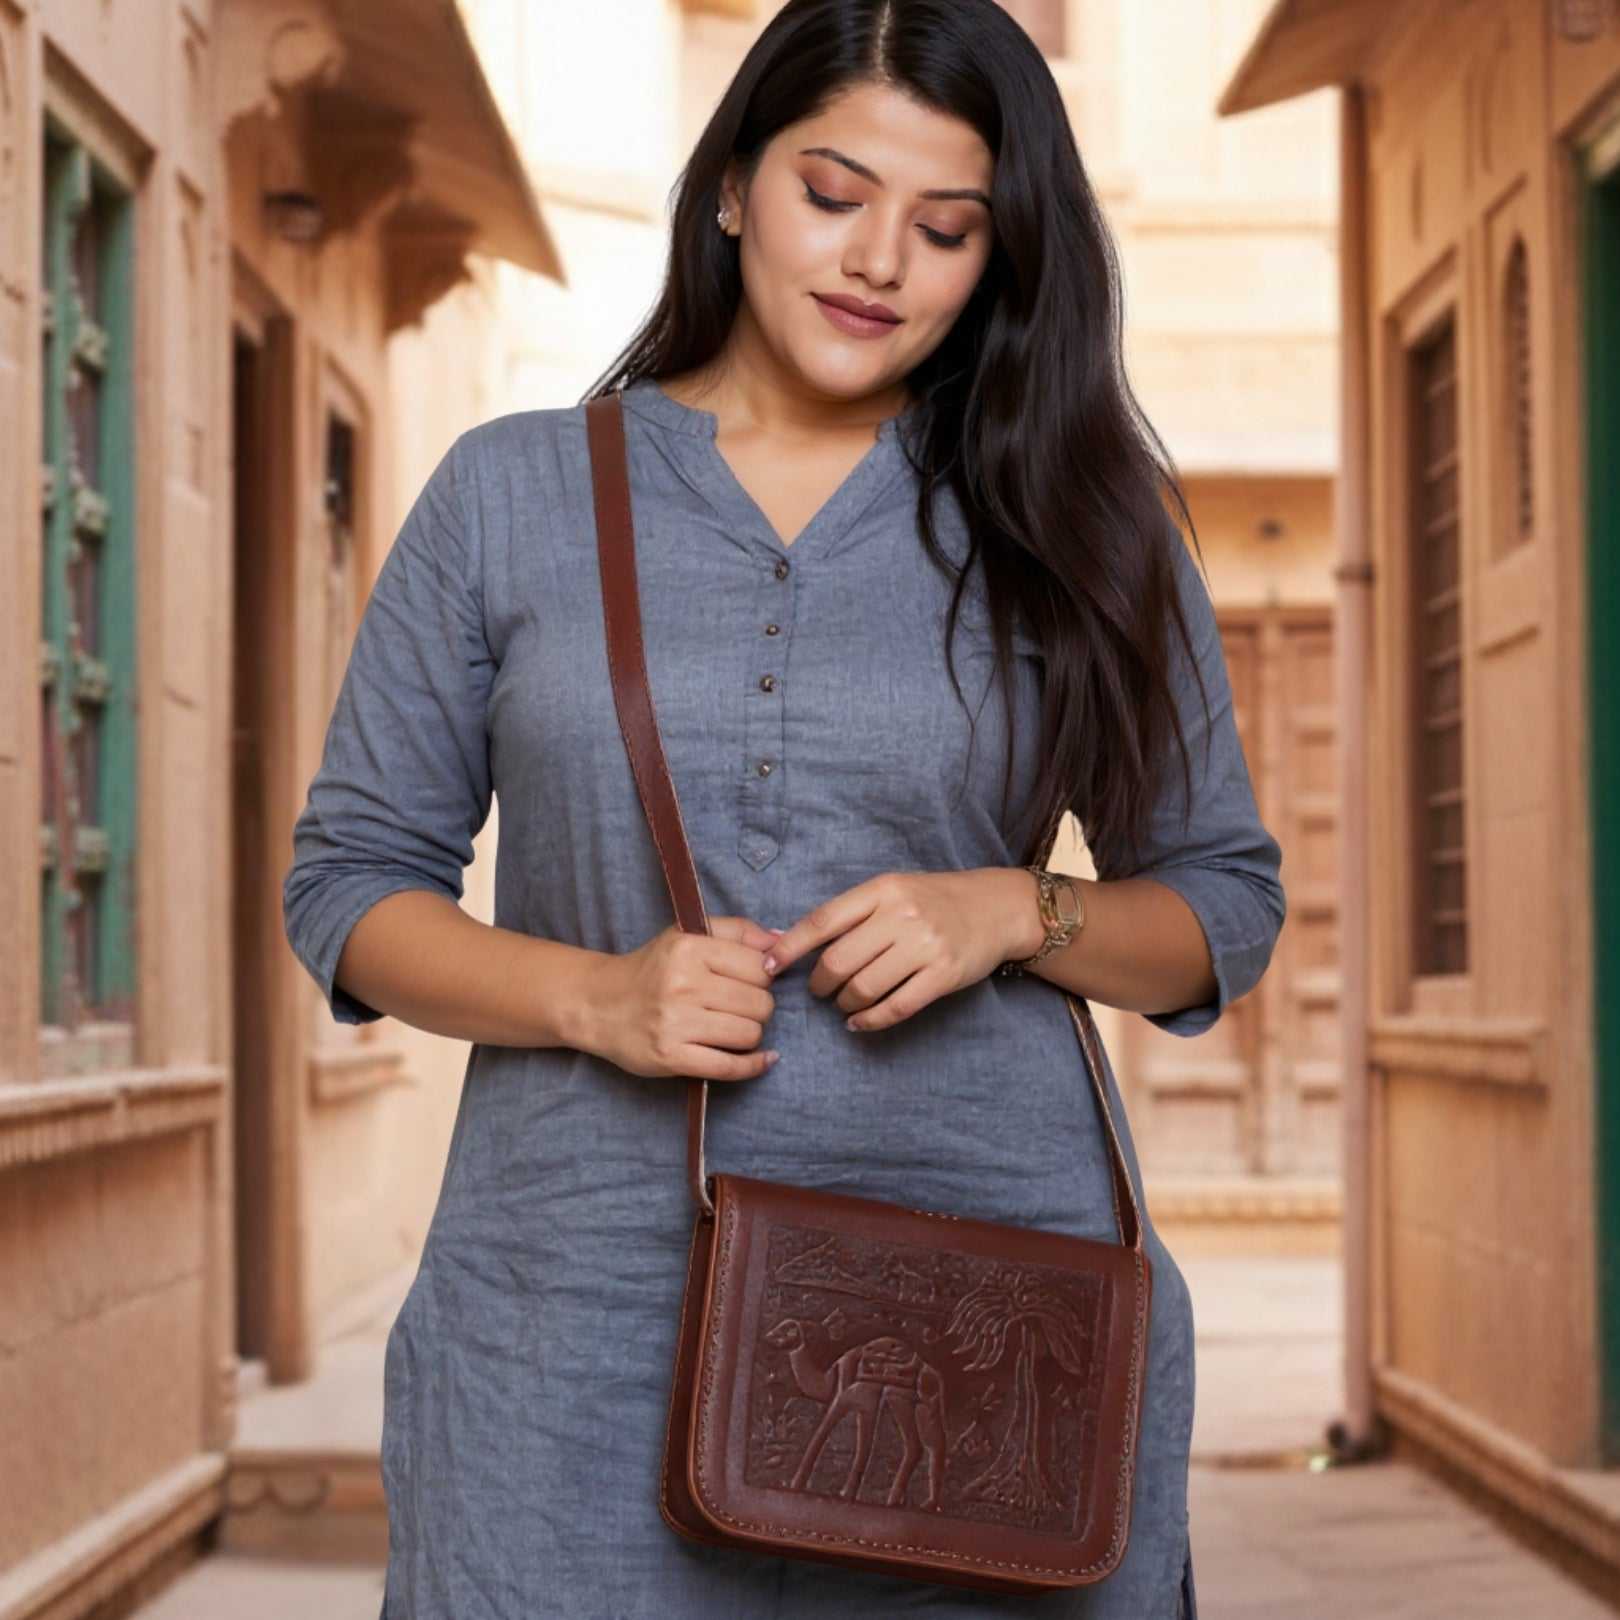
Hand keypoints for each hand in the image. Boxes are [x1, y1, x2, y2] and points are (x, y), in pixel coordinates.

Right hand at [583, 916, 779, 1081]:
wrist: (598, 1004)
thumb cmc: (652, 969)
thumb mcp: (688, 934)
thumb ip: (738, 931)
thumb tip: (782, 938)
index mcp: (689, 947)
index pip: (760, 966)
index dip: (764, 976)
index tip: (750, 982)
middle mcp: (682, 983)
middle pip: (760, 1003)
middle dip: (758, 1007)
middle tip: (739, 1007)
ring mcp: (675, 1023)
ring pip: (749, 1034)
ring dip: (750, 1035)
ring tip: (733, 1028)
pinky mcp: (670, 1057)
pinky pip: (730, 1067)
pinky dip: (753, 1066)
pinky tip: (763, 1060)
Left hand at [762, 869, 1037, 1031]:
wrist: (995, 907)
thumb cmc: (933, 899)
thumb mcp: (892, 890)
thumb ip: (849, 913)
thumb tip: (785, 937)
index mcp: (882, 889)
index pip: (823, 921)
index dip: (789, 947)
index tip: (767, 967)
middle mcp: (901, 915)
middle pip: (839, 961)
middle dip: (820, 984)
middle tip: (819, 991)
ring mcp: (925, 946)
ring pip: (864, 987)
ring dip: (845, 1003)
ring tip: (844, 1004)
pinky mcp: (944, 975)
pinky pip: (896, 1007)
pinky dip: (870, 1021)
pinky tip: (859, 1022)